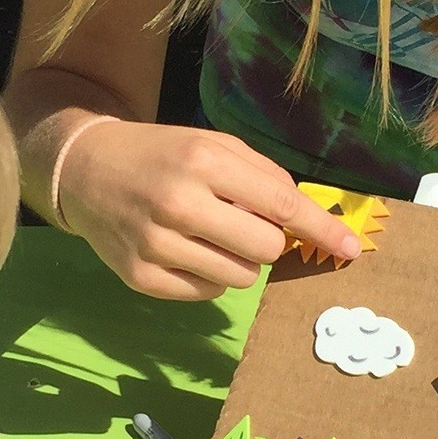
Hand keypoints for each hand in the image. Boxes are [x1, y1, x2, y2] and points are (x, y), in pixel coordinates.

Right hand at [58, 120, 362, 300]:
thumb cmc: (162, 154)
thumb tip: (307, 217)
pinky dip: (208, 275)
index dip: (321, 229)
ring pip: (239, 278)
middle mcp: (179, 204)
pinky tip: (185, 250)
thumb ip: (263, 176)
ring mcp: (156, 246)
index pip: (281, 206)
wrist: (87, 170)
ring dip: (238, 259)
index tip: (351, 249)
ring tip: (209, 234)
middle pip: (266, 248)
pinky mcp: (140, 278)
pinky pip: (206, 293)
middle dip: (267, 239)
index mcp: (203, 163)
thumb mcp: (211, 145)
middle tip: (241, 221)